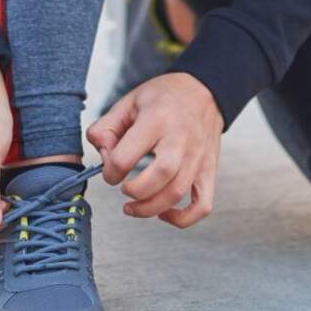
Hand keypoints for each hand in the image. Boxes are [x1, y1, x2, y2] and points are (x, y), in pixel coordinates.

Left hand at [85, 71, 220, 227]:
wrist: (204, 91)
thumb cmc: (163, 97)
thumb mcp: (128, 101)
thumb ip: (106, 127)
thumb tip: (102, 154)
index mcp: (156, 120)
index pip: (126, 157)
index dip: (110, 170)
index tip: (110, 170)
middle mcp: (180, 140)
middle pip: (159, 177)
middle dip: (134, 191)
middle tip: (123, 188)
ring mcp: (198, 157)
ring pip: (177, 193)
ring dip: (150, 208)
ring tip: (133, 207)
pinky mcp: (209, 170)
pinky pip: (203, 205)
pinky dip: (184, 218)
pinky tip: (164, 214)